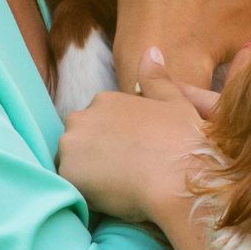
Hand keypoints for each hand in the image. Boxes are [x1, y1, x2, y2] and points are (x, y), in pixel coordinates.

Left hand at [55, 86, 208, 225]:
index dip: (113, 140)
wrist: (180, 176)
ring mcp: (71, 145)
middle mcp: (82, 117)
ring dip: (87, 173)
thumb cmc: (182, 140)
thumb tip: (151, 52)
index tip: (131, 154)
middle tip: (123, 172)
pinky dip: (85, 192)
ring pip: (72, 162)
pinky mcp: (68, 173)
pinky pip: (70, 185)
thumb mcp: (175, 101)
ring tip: (117, 187)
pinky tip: (110, 197)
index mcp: (105, 100)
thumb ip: (157, 78)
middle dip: (94, 154)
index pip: (97, 122)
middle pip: (79, 140)